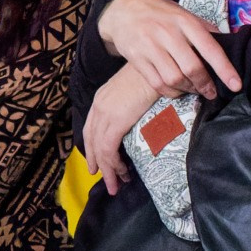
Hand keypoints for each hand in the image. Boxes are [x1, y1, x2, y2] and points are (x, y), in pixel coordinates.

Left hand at [82, 65, 159, 193]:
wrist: (160, 65)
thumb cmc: (156, 75)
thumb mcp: (138, 90)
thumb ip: (134, 105)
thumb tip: (141, 119)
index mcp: (103, 97)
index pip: (91, 127)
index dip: (93, 146)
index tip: (97, 162)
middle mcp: (99, 106)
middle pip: (92, 140)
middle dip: (97, 162)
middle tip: (104, 179)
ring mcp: (105, 113)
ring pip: (100, 149)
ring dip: (108, 170)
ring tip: (115, 185)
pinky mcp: (115, 121)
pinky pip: (109, 149)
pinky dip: (114, 164)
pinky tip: (122, 173)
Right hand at [96, 0, 241, 100]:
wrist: (123, 10)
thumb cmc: (160, 13)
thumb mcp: (183, 13)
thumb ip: (203, 28)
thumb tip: (228, 42)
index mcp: (185, 21)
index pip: (210, 48)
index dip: (225, 69)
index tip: (235, 85)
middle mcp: (168, 33)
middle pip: (192, 68)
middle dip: (205, 84)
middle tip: (211, 92)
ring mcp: (150, 47)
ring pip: (174, 78)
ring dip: (188, 89)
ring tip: (193, 89)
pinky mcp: (137, 59)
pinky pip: (157, 84)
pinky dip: (171, 92)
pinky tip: (177, 89)